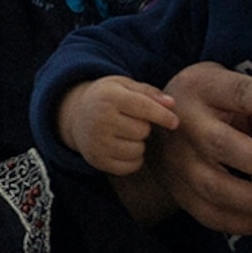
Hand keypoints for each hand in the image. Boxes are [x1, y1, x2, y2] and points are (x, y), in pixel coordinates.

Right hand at [60, 76, 178, 176]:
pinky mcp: (97, 161)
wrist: (77, 116)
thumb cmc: (109, 98)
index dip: (163, 116)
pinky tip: (124, 147)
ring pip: (138, 150)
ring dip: (139, 143)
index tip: (174, 122)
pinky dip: (133, 159)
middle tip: (133, 121)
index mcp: (109, 97)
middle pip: (142, 131)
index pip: (144, 108)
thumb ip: (149, 92)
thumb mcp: (124, 86)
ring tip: (127, 134)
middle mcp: (100, 120)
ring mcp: (97, 142)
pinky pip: (130, 166)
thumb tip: (171, 104)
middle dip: (144, 127)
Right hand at [141, 64, 251, 235]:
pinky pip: (213, 215)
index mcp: (204, 89)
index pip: (237, 92)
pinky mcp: (179, 193)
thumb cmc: (213, 105)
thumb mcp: (237, 94)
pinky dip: (248, 222)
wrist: (158, 126)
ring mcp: (178, 162)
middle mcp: (184, 124)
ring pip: (214, 188)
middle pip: (220, 144)